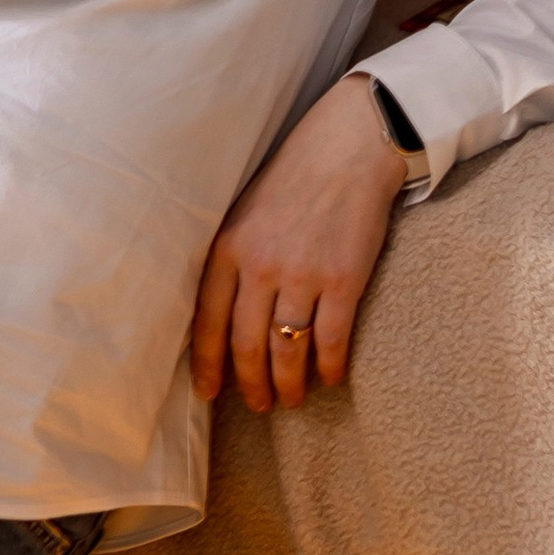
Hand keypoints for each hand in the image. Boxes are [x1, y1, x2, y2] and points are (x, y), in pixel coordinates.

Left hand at [189, 73, 408, 413]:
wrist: (347, 149)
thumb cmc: (291, 181)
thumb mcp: (242, 214)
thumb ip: (230, 260)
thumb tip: (219, 315)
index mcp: (227, 249)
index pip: (207, 322)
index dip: (207, 364)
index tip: (208, 393)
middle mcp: (260, 266)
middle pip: (247, 344)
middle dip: (251, 384)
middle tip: (259, 406)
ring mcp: (302, 274)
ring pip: (288, 349)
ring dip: (289, 383)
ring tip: (291, 399)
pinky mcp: (344, 279)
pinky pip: (332, 339)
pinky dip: (329, 366)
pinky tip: (330, 377)